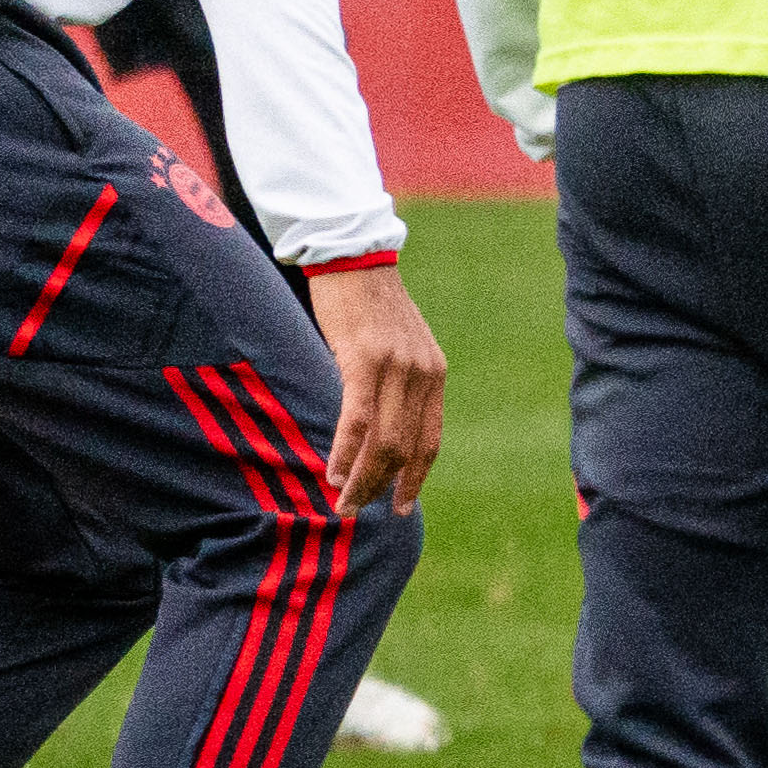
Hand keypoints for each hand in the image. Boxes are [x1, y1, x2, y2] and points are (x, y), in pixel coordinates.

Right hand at [301, 262, 447, 509]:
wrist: (352, 257)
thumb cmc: (367, 304)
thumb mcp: (395, 347)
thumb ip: (395, 383)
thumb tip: (377, 427)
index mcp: (434, 373)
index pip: (431, 439)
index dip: (416, 478)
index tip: (401, 508)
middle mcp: (423, 374)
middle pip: (407, 448)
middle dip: (381, 487)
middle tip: (354, 510)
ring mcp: (396, 368)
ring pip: (384, 441)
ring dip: (362, 478)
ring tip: (341, 502)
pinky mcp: (364, 360)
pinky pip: (359, 419)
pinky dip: (346, 451)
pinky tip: (332, 472)